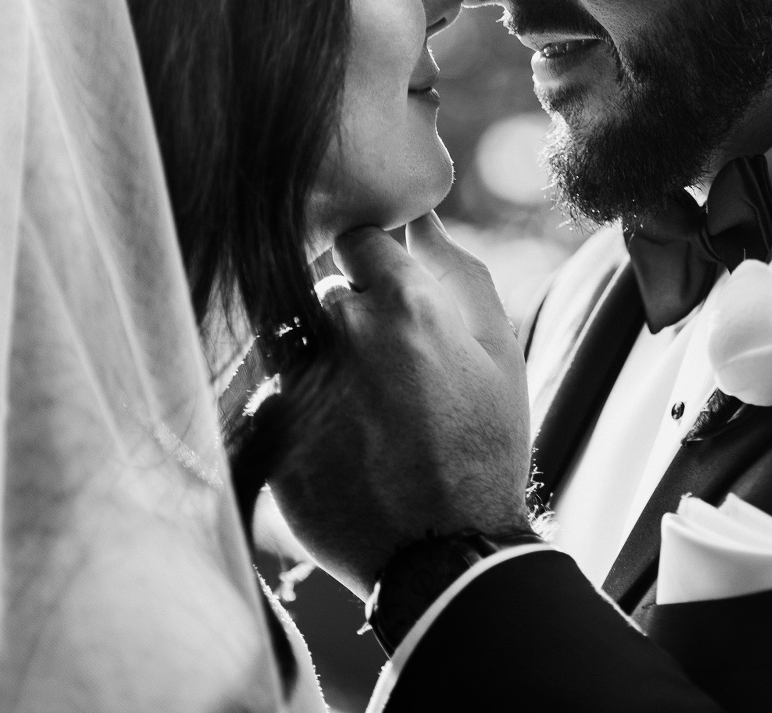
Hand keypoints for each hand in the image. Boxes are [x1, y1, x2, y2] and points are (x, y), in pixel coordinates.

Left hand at [266, 212, 531, 596]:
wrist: (444, 551)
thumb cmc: (485, 445)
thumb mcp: (498, 351)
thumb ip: (458, 272)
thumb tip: (422, 219)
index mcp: (404, 302)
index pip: (356, 237)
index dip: (372, 263)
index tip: (386, 292)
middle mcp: (344, 331)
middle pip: (322, 290)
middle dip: (349, 316)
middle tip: (387, 370)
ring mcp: (301, 381)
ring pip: (292, 339)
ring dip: (318, 358)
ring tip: (360, 409)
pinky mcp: (272, 429)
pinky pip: (273, 395)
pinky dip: (300, 410)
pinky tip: (339, 445)